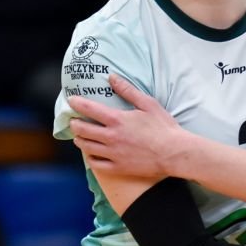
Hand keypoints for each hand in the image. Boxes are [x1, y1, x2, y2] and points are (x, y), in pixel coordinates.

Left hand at [70, 75, 185, 178]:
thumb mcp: (148, 104)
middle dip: (75, 123)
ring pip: (86, 147)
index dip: (77, 103)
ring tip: (79, 136)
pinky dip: (90, 158)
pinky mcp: (118, 168)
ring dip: (80, 140)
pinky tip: (91, 154)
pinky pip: (96, 164)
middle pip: (82, 129)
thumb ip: (127, 90)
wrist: (174, 153)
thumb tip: (111, 77)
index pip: (89, 109)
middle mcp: (111, 137)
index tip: (71, 100)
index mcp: (117, 120)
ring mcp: (113, 154)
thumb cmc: (163, 127)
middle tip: (74, 121)